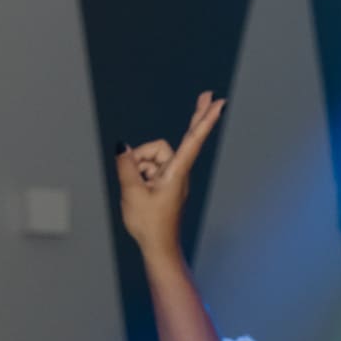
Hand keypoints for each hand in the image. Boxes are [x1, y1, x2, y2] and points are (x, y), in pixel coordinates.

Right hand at [113, 91, 224, 257]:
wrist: (158, 246)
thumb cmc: (149, 224)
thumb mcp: (132, 193)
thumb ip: (126, 167)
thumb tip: (123, 146)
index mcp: (176, 173)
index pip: (193, 141)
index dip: (204, 120)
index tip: (218, 104)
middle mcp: (178, 171)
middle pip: (185, 138)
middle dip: (197, 116)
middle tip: (209, 94)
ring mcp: (172, 176)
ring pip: (153, 155)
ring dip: (140, 164)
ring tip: (138, 188)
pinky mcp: (166, 181)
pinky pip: (149, 166)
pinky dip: (139, 172)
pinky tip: (137, 187)